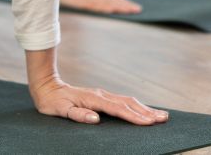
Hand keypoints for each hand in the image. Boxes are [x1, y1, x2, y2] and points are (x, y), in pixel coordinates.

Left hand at [31, 78, 168, 125]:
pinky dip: (136, 106)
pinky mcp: (101, 96)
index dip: (134, 117)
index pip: (118, 109)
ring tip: (161, 115)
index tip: (148, 122)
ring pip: (128, 101)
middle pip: (128, 103)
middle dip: (147, 112)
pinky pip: (123, 101)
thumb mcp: (60, 110)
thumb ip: (78, 114)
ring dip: (144, 108)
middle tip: (164, 119)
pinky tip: (143, 110)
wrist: (47, 87)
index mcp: (93, 99)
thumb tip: (96, 119)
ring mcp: (102, 94)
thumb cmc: (53, 102)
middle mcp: (101, 95)